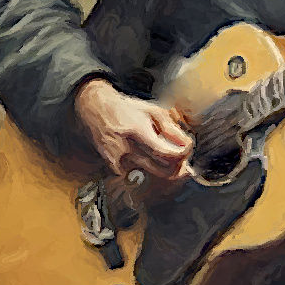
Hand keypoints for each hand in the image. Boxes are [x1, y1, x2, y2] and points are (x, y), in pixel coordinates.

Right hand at [74, 78, 192, 185]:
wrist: (97, 111)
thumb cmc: (128, 110)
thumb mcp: (152, 111)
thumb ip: (171, 128)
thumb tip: (186, 145)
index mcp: (138, 131)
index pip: (166, 153)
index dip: (182, 154)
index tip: (187, 148)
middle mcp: (127, 149)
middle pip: (163, 171)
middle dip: (178, 166)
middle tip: (182, 158)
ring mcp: (119, 161)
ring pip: (153, 174)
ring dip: (165, 168)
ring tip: (166, 154)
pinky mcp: (114, 168)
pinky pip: (139, 174)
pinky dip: (148, 168)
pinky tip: (146, 156)